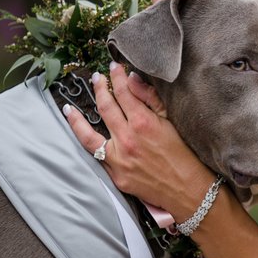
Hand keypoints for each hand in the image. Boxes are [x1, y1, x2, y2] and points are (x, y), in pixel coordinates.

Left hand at [64, 62, 214, 219]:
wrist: (188, 190)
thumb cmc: (185, 155)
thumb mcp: (172, 122)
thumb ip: (151, 99)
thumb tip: (133, 80)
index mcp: (143, 123)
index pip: (124, 92)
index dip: (117, 76)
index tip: (114, 67)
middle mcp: (127, 139)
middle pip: (105, 107)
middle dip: (100, 89)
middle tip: (97, 79)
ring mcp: (119, 159)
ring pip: (88, 135)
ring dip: (77, 119)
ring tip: (69, 109)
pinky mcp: (116, 175)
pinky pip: (97, 156)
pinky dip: (88, 144)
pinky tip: (83, 137)